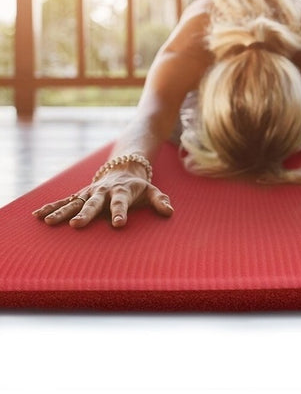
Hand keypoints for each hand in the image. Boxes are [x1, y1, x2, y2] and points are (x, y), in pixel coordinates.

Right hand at [32, 170, 173, 227]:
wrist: (123, 168)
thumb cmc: (138, 186)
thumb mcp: (152, 190)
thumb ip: (160, 200)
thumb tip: (170, 211)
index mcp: (122, 191)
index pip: (122, 203)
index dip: (121, 212)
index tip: (119, 224)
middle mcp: (103, 191)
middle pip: (94, 203)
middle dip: (86, 213)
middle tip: (77, 225)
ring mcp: (90, 192)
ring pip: (74, 202)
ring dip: (62, 211)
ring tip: (50, 222)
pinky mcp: (80, 194)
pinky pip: (64, 201)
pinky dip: (52, 207)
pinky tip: (38, 216)